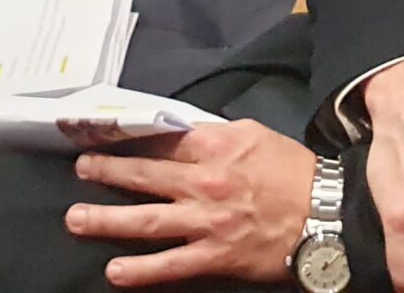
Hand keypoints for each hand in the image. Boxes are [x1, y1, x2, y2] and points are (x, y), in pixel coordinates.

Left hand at [65, 119, 313, 286]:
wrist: (326, 213)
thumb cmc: (291, 171)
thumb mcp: (253, 136)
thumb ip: (214, 135)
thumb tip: (182, 133)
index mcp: (215, 145)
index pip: (161, 136)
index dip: (127, 133)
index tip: (100, 132)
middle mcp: (204, 181)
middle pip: (144, 174)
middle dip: (107, 171)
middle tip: (80, 169)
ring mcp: (206, 221)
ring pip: (146, 219)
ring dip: (106, 219)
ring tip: (77, 218)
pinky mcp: (214, 255)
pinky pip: (170, 264)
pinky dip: (140, 270)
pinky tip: (115, 272)